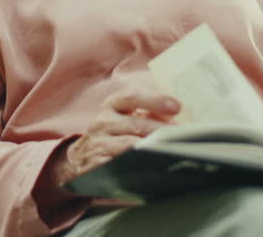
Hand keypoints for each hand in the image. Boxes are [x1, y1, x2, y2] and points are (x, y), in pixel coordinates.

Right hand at [46, 88, 179, 187]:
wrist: (79, 159)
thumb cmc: (111, 135)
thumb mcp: (122, 118)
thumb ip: (146, 113)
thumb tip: (183, 116)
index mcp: (112, 105)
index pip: (132, 97)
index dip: (155, 100)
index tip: (176, 106)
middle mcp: (103, 121)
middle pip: (136, 124)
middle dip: (162, 130)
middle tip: (183, 136)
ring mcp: (99, 143)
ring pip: (130, 145)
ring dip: (153, 147)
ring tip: (172, 150)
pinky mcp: (98, 164)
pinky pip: (121, 164)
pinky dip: (139, 164)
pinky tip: (153, 165)